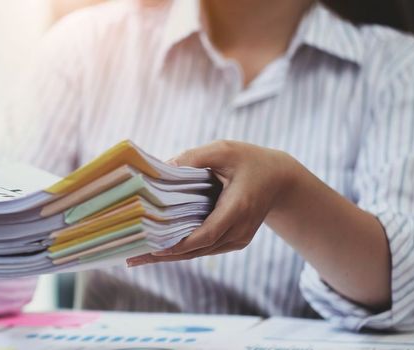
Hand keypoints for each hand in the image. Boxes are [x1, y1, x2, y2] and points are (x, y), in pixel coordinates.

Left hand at [127, 140, 299, 266]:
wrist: (281, 180)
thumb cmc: (251, 161)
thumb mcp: (224, 150)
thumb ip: (194, 158)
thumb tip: (163, 167)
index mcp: (238, 208)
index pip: (207, 233)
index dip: (181, 244)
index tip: (156, 248)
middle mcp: (239, 230)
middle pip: (198, 249)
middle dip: (164, 255)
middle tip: (132, 257)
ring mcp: (237, 239)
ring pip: (199, 252)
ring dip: (169, 256)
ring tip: (137, 258)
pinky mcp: (233, 241)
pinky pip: (204, 248)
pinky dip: (181, 250)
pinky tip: (157, 251)